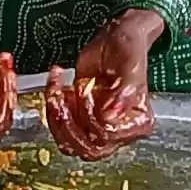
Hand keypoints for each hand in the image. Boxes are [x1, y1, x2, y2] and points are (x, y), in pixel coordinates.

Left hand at [43, 16, 159, 159]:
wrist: (114, 41)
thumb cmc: (128, 50)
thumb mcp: (131, 65)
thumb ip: (125, 91)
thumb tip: (110, 116)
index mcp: (138, 122)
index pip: (109, 135)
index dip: (92, 117)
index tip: (87, 89)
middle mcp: (119, 131)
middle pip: (90, 148)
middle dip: (70, 123)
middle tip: (63, 96)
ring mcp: (98, 128)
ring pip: (71, 143)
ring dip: (57, 118)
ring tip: (56, 90)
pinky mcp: (80, 121)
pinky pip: (60, 130)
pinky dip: (52, 110)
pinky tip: (55, 87)